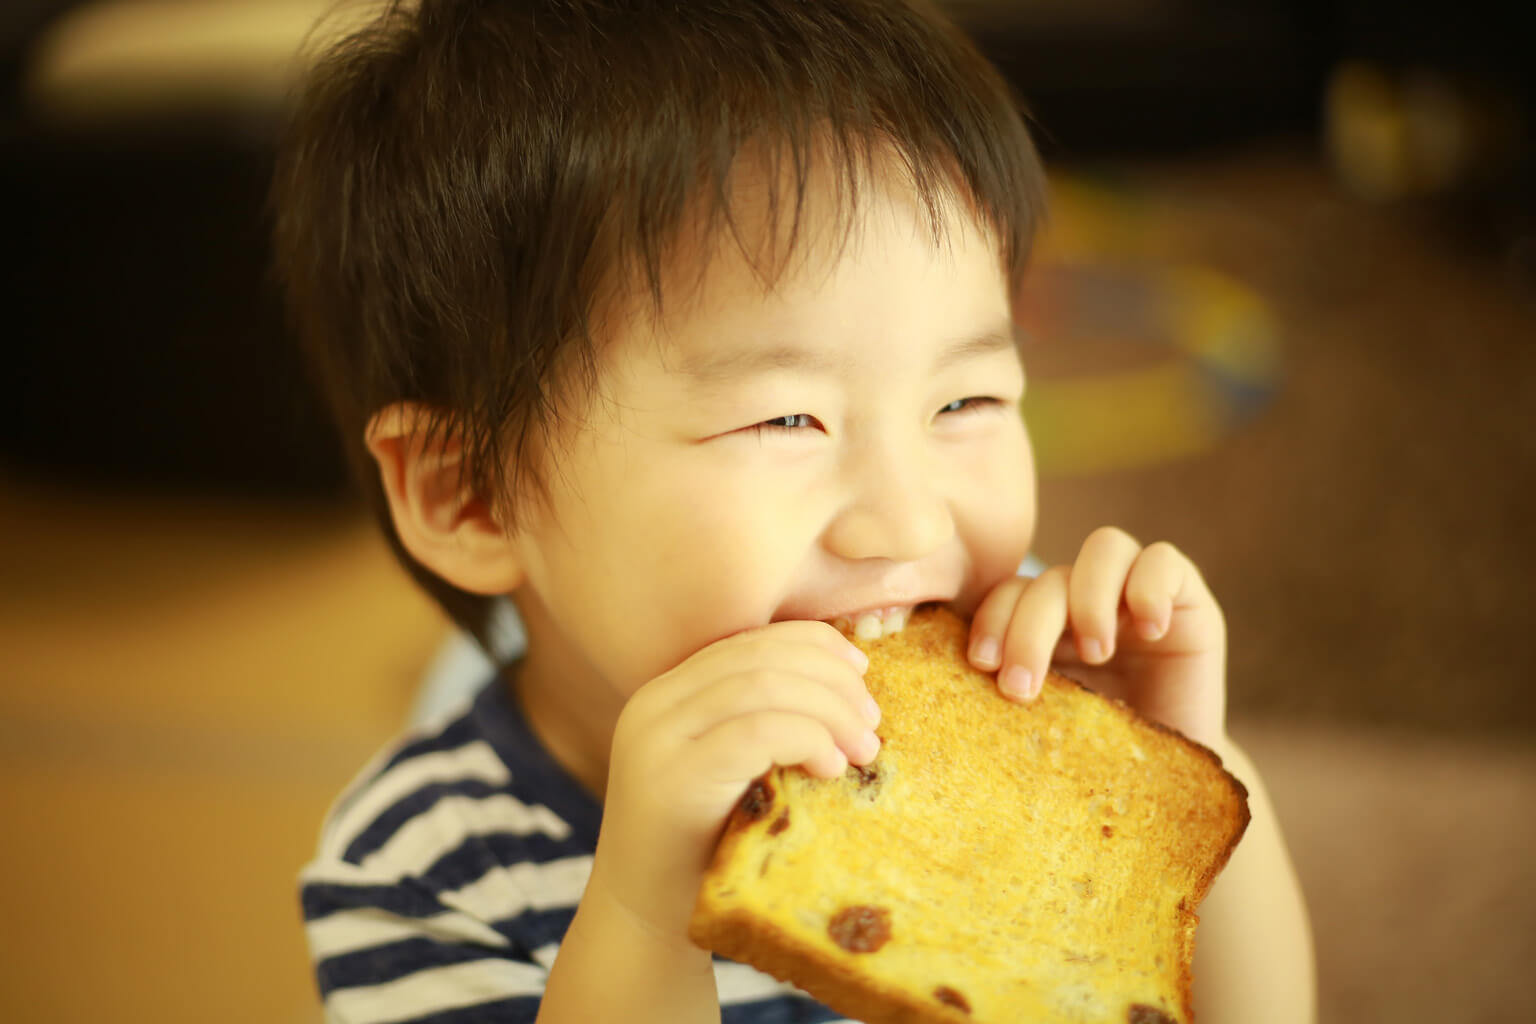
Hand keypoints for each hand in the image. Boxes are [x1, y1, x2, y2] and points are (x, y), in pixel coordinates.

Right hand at [589, 621, 881, 948]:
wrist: (643, 924)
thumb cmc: (704, 850)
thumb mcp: (731, 771)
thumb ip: (761, 723)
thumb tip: (850, 686)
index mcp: (668, 693)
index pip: (750, 640)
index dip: (815, 644)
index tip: (862, 673)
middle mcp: (654, 704)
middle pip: (760, 656)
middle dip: (831, 681)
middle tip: (872, 723)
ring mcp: (657, 740)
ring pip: (761, 686)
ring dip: (828, 710)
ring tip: (863, 750)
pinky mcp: (673, 780)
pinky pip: (755, 733)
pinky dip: (807, 738)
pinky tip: (830, 768)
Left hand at [965, 527, 1227, 748]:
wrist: (1169, 793)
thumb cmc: (1097, 763)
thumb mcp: (1042, 723)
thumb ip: (1009, 691)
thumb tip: (941, 691)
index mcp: (1044, 624)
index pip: (1009, 592)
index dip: (992, 619)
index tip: (982, 665)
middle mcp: (1086, 601)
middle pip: (1049, 579)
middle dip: (1029, 628)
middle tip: (1023, 686)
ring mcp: (1136, 594)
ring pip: (1104, 548)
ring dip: (1089, 598)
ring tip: (1095, 654)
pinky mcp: (1188, 600)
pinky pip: (1166, 561)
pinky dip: (1151, 586)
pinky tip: (1150, 630)